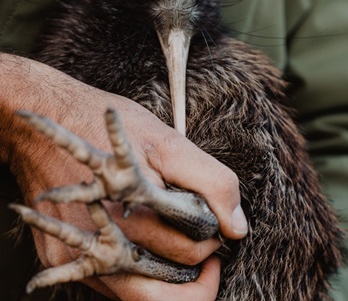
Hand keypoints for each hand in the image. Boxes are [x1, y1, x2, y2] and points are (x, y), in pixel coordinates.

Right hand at [1, 53, 247, 299]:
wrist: (48, 124)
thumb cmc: (111, 127)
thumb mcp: (168, 141)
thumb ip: (210, 181)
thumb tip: (237, 226)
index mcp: (136, 208)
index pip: (190, 254)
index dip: (213, 244)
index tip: (217, 229)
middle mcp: (104, 240)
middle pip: (169, 281)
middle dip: (196, 260)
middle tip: (201, 236)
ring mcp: (80, 255)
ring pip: (141, 296)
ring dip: (169, 276)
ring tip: (179, 246)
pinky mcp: (64, 259)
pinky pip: (113, 287)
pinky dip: (138, 272)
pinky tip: (146, 245)